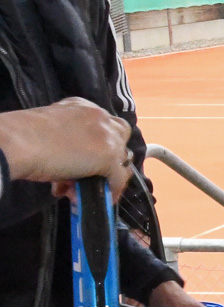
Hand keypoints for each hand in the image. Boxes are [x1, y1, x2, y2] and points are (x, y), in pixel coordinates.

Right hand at [0, 98, 133, 197]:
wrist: (19, 141)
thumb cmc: (24, 135)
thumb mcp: (50, 129)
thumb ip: (66, 139)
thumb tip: (68, 163)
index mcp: (83, 106)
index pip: (102, 126)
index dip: (94, 146)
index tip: (78, 161)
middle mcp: (100, 118)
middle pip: (119, 138)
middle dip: (106, 157)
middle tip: (85, 175)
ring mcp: (109, 138)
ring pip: (120, 159)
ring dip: (105, 176)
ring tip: (79, 191)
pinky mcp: (109, 158)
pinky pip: (118, 179)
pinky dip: (110, 191)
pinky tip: (93, 200)